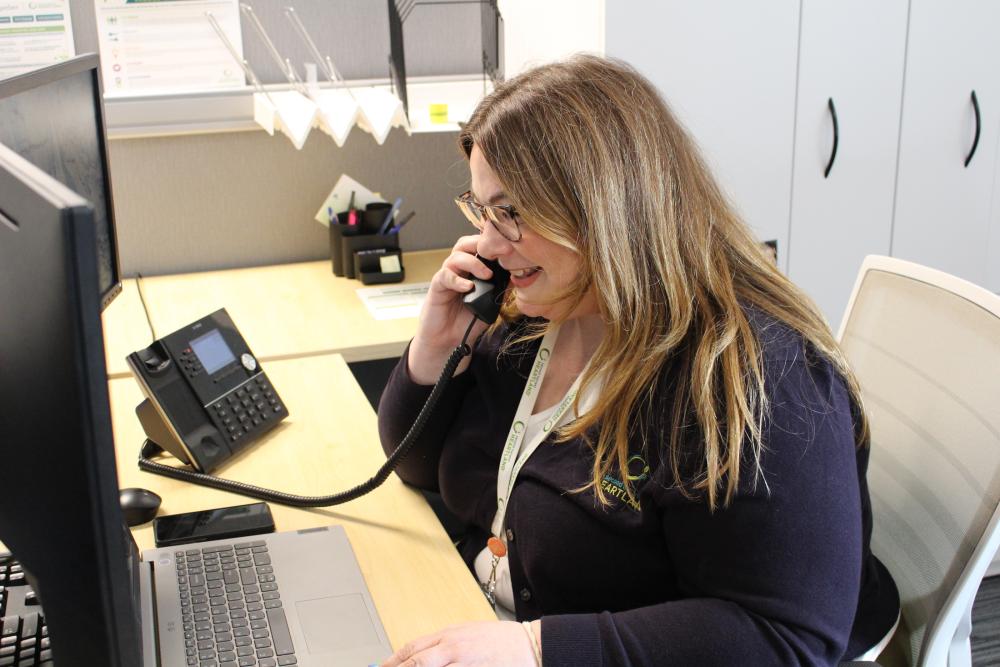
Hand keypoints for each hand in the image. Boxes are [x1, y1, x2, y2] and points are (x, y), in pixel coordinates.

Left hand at [381, 621, 537, 666]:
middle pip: (416, 662)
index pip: (413, 648)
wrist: (530, 646)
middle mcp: (453, 649)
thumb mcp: (468, 634)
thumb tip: (421, 654)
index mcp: (450, 635)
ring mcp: (463, 664)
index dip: (394, 661)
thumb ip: (444, 644)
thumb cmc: (501, 641)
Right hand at [408, 235, 494, 383]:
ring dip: (473, 262)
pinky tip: (468, 287)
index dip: (491, 243)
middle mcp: (459, 270)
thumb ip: (500, 289)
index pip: (479, 247)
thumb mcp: (491, 304)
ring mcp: (447, 277)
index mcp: (472, 270)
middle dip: (480, 244)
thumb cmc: (468, 321)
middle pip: (465, 244)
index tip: (508, 247)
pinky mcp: (437, 288)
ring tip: (487, 275)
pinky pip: (445, 276)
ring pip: (456, 257)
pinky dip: (457, 279)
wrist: (450, 341)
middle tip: (497, 252)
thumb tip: (517, 275)